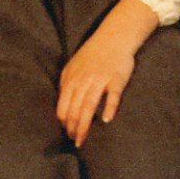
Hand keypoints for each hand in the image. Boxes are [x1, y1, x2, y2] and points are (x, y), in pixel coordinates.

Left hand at [55, 0, 157, 146]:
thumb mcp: (74, 66)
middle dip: (72, 127)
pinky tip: (106, 120)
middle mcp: (83, 79)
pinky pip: (112, 95)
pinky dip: (109, 107)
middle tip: (74, 142)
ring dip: (84, 124)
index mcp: (71, 77)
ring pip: (89, 104)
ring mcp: (100, 79)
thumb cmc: (93, 54)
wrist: (114, 37)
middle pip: (74, 108)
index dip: (63, 120)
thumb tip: (63, 107)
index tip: (65, 133)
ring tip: (82, 138)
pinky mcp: (116, 78)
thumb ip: (68, 84)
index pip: (63, 104)